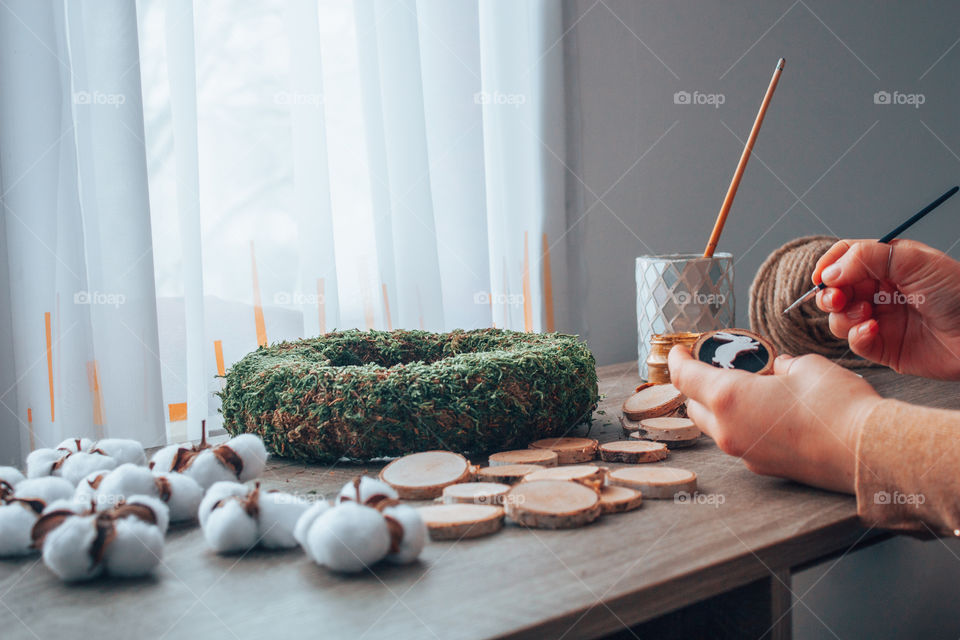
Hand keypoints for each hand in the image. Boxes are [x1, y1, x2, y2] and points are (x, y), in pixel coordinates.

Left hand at [668, 346, 880, 492]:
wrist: (867, 452)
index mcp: (728, 398)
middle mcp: (727, 430)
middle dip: (698, 385)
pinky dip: (742, 425)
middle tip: (717, 367)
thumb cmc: (836, 405)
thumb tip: (777, 368)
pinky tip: (768, 413)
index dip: (678, 360)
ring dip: (720, 408)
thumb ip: (780, 364)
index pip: (684, 377)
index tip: (680, 350)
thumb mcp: (805, 367)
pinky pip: (739, 441)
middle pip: (694, 405)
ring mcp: (743, 452)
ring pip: (715, 427)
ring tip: (747, 388)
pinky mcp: (762, 467)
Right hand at [813, 238, 959, 379]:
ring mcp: (880, 318)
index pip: (845, 258)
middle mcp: (880, 291)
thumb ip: (867, 257)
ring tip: (867, 314)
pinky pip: (854, 342)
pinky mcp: (883, 347)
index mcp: (888, 264)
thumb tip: (829, 271)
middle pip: (835, 289)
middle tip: (836, 299)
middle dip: (829, 295)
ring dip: (844, 316)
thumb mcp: (914, 261)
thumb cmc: (958, 292)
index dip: (829, 265)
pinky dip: (856, 336)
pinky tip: (874, 330)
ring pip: (838, 317)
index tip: (822, 277)